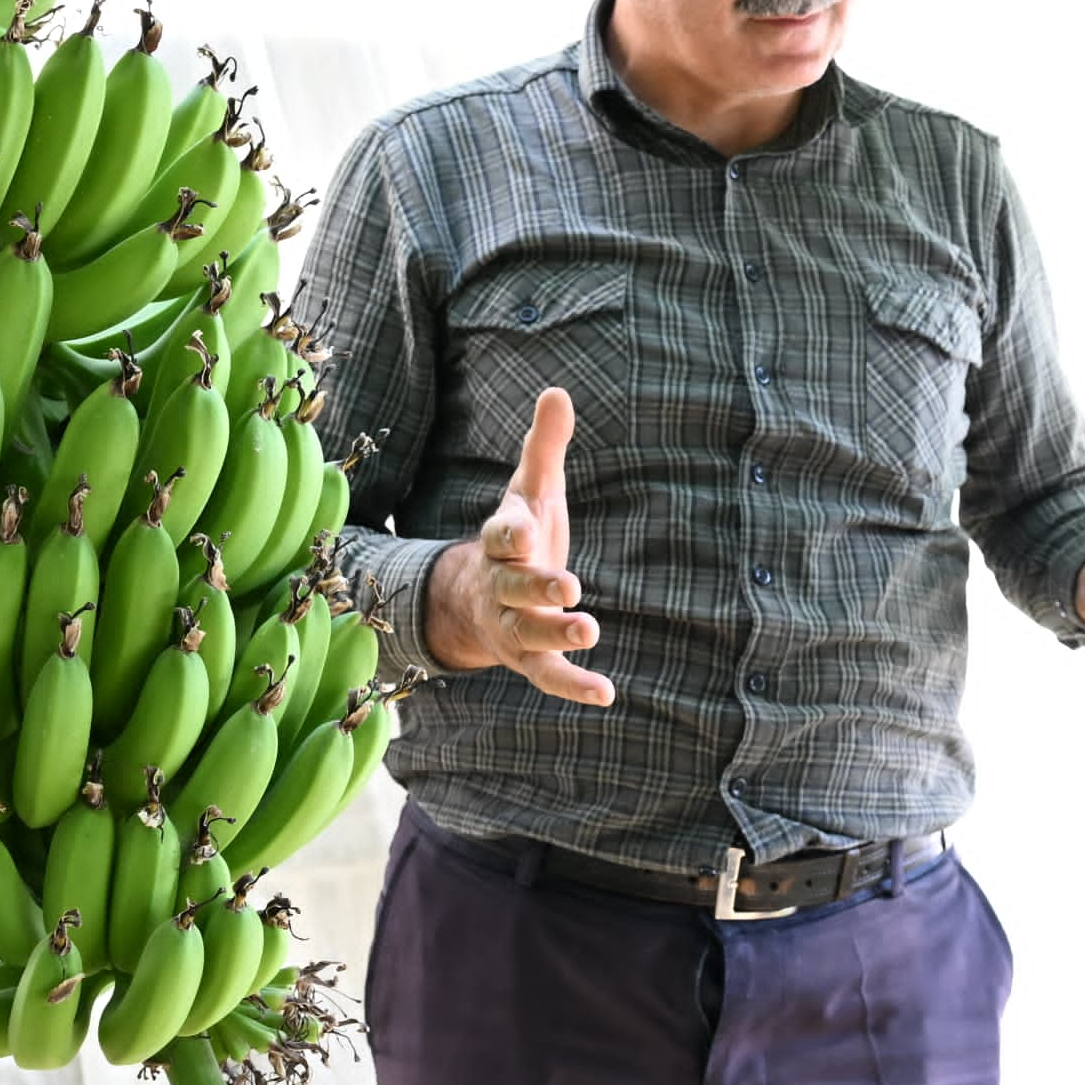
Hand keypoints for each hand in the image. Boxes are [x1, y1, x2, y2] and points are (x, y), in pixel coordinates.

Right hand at [423, 386, 614, 704]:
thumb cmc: (517, 537)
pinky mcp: (529, 659)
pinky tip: (606, 693)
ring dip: (556, 634)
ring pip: (527, 633)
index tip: (524, 530)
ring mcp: (512, 626)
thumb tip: (558, 391)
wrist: (478, 598)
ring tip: (588, 629)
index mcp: (502, 542)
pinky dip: (574, 685)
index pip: (500, 535)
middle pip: (514, 587)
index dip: (511, 533)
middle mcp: (501, 586)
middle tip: (569, 586)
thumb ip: (544, 448)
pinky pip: (548, 676)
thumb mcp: (531, 491)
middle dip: (537, 586)